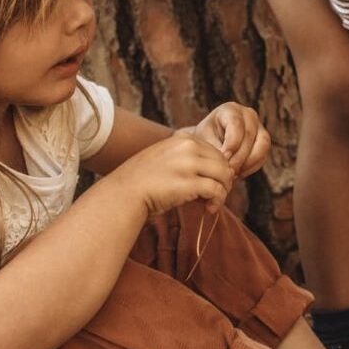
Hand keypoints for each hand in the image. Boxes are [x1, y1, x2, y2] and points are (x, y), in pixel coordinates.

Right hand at [103, 134, 235, 216]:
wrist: (124, 193)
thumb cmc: (144, 180)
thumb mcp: (166, 157)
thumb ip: (189, 158)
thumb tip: (218, 172)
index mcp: (183, 139)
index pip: (216, 151)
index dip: (218, 169)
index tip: (212, 183)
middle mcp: (188, 147)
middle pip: (223, 162)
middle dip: (224, 180)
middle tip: (216, 196)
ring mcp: (189, 164)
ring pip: (224, 175)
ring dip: (223, 192)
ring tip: (213, 203)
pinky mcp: (189, 183)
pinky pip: (216, 190)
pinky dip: (218, 201)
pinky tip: (210, 209)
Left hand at [188, 102, 270, 177]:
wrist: (209, 143)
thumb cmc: (204, 139)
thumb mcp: (204, 141)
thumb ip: (215, 149)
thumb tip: (227, 162)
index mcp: (230, 110)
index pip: (236, 125)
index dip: (232, 143)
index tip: (224, 158)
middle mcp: (248, 115)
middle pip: (250, 135)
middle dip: (239, 156)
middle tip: (228, 171)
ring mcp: (259, 128)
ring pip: (262, 145)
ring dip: (248, 162)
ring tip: (233, 173)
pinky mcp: (263, 142)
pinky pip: (263, 156)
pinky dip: (252, 167)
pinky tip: (238, 173)